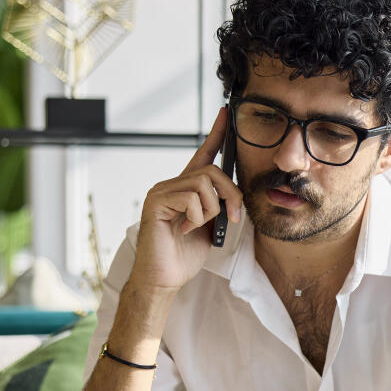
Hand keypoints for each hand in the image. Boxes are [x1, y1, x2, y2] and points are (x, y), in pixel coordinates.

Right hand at [129, 106, 242, 294]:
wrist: (165, 277)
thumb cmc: (185, 254)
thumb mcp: (211, 225)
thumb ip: (219, 205)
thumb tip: (234, 194)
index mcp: (187, 188)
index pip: (203, 154)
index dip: (215, 134)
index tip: (224, 114)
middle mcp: (172, 184)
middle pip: (212, 171)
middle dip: (231, 195)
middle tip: (233, 218)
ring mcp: (161, 191)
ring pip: (204, 185)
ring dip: (211, 211)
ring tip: (197, 227)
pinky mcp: (156, 202)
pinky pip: (191, 199)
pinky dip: (196, 218)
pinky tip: (183, 229)